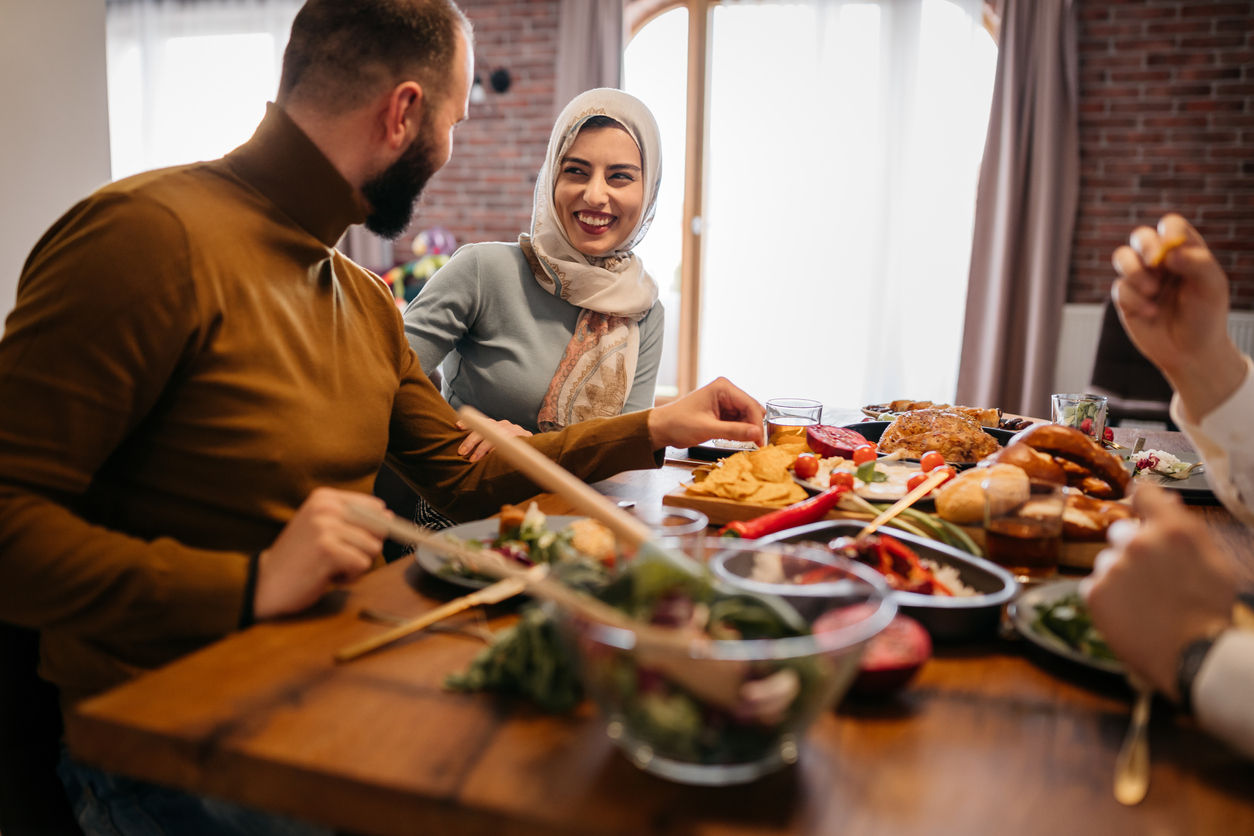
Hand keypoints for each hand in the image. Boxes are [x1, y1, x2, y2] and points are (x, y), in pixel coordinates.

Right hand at [253, 488, 387, 619]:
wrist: (264, 584)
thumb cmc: (299, 559)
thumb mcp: (322, 528)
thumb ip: (353, 520)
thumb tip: (389, 517)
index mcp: (325, 497)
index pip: (376, 507)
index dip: (372, 531)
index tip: (350, 542)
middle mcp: (326, 507)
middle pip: (379, 527)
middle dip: (365, 549)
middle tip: (336, 557)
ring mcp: (326, 527)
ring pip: (373, 548)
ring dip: (356, 565)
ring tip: (329, 566)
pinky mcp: (328, 550)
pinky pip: (362, 564)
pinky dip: (349, 577)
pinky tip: (326, 576)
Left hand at [456, 418, 531, 461]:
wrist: (540, 449)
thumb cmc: (514, 448)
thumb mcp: (500, 443)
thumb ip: (487, 444)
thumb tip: (466, 451)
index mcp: (497, 426)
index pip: (480, 422)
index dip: (468, 423)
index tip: (457, 426)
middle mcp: (504, 425)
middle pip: (484, 428)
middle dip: (471, 440)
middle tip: (462, 452)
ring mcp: (514, 431)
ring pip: (494, 436)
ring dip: (482, 448)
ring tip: (473, 459)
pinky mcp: (523, 438)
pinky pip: (508, 443)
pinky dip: (498, 449)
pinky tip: (491, 457)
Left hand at [647, 377, 765, 448]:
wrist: (662, 428)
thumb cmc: (678, 424)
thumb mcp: (708, 429)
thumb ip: (734, 431)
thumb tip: (757, 434)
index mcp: (723, 388)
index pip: (749, 405)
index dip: (757, 424)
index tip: (761, 441)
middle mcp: (726, 391)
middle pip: (751, 410)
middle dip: (753, 427)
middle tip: (756, 445)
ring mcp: (725, 401)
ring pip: (747, 417)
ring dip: (746, 430)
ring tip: (743, 444)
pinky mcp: (722, 412)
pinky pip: (738, 422)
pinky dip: (739, 432)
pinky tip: (733, 440)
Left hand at [1081, 483, 1236, 699]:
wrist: (1195, 656)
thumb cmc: (1210, 611)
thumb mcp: (1214, 563)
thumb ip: (1186, 529)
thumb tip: (1168, 500)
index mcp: (1172, 530)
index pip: (1144, 493)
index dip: (1140, 500)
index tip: (1137, 506)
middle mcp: (1137, 542)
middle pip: (1121, 531)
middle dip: (1132, 548)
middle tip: (1151, 577)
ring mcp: (1112, 567)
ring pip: (1108, 561)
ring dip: (1119, 574)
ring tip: (1144, 602)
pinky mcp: (1095, 592)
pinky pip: (1095, 584)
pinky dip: (1108, 596)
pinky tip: (1129, 612)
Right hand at [1110, 212, 1245, 418]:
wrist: (1190, 353)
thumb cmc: (1206, 317)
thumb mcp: (1212, 287)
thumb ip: (1197, 263)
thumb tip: (1169, 252)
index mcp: (1185, 252)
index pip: (1171, 226)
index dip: (1168, 230)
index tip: (1173, 247)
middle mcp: (1160, 262)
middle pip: (1140, 236)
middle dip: (1145, 246)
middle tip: (1154, 261)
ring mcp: (1141, 279)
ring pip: (1121, 257)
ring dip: (1134, 272)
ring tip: (1152, 291)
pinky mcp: (1126, 299)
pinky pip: (1119, 288)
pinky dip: (1134, 300)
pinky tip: (1151, 313)